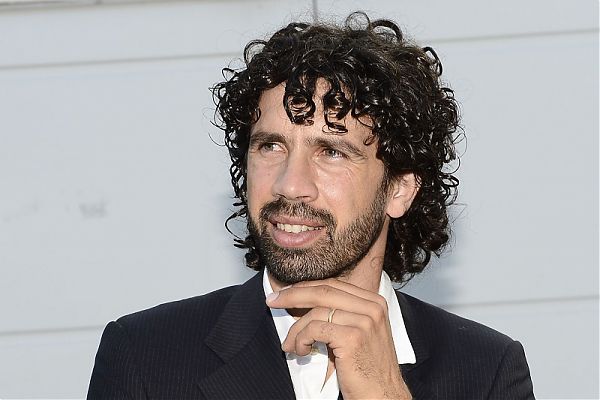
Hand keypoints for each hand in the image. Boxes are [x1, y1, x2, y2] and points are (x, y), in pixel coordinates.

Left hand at [266, 278, 411, 398]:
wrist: (383, 396)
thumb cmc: (366, 369)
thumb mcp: (358, 333)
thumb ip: (340, 314)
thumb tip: (304, 301)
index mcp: (374, 302)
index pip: (333, 284)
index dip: (306, 287)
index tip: (284, 292)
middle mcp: (372, 307)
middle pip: (323, 291)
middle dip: (292, 295)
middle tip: (272, 301)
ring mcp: (365, 321)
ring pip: (316, 312)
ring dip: (296, 329)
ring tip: (290, 345)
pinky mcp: (353, 337)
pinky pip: (315, 329)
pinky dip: (301, 339)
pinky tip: (301, 351)